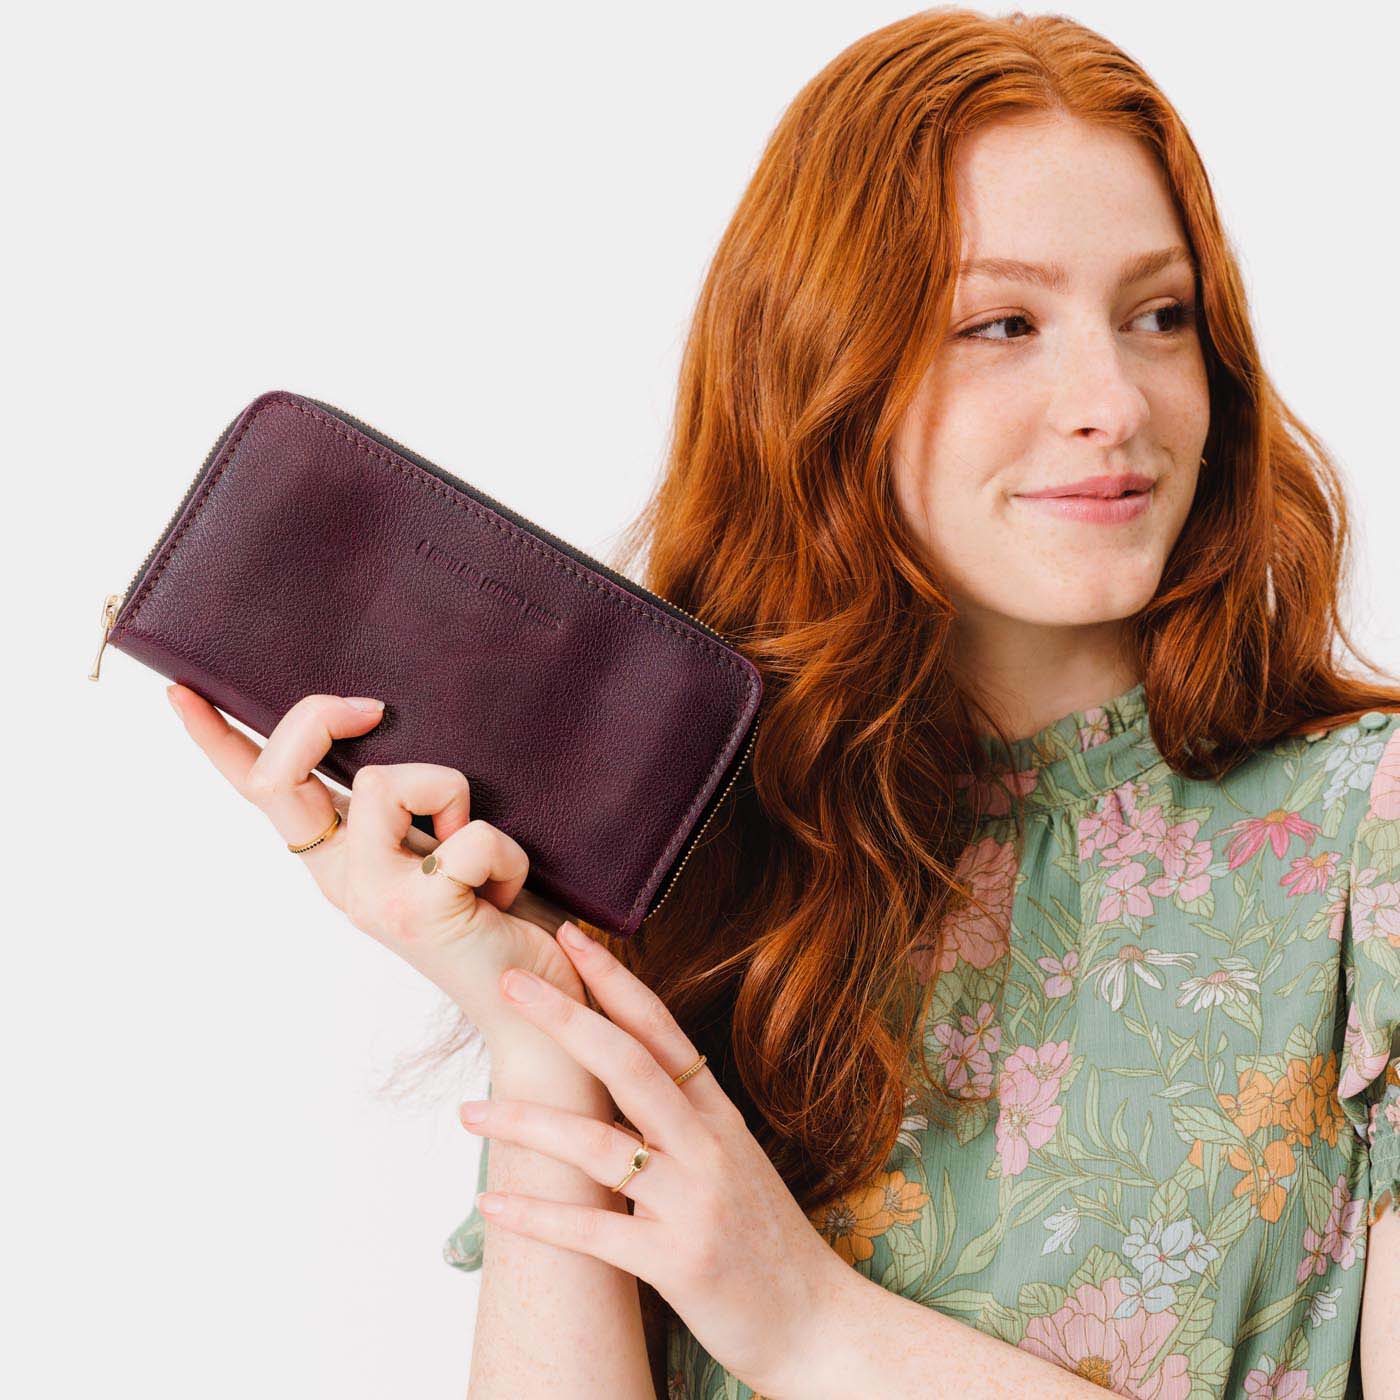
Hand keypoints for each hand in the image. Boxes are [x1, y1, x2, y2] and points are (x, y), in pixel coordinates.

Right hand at [164, 685, 588, 1037]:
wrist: (534, 1002)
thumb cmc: (496, 910)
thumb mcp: (439, 843)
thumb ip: (406, 802)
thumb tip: (395, 725)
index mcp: (339, 856)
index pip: (262, 792)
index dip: (218, 742)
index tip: (180, 693)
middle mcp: (342, 879)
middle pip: (282, 776)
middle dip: (316, 720)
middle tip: (370, 707)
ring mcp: (374, 898)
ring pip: (382, 782)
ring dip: (451, 795)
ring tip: (477, 852)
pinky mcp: (420, 912)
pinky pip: (464, 834)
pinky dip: (505, 851)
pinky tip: (504, 892)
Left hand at [456, 920, 853, 1399]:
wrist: (818, 1325)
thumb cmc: (765, 1241)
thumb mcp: (731, 1162)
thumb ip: (680, 1119)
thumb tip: (614, 1074)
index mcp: (719, 1116)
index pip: (661, 1030)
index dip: (616, 980)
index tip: (571, 936)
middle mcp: (708, 1146)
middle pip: (629, 1064)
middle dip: (566, 1018)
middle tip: (510, 982)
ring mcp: (694, 1203)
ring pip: (598, 1147)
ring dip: (526, 1123)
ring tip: (467, 1112)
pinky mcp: (677, 1263)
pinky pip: (594, 1233)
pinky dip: (539, 1219)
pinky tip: (490, 1208)